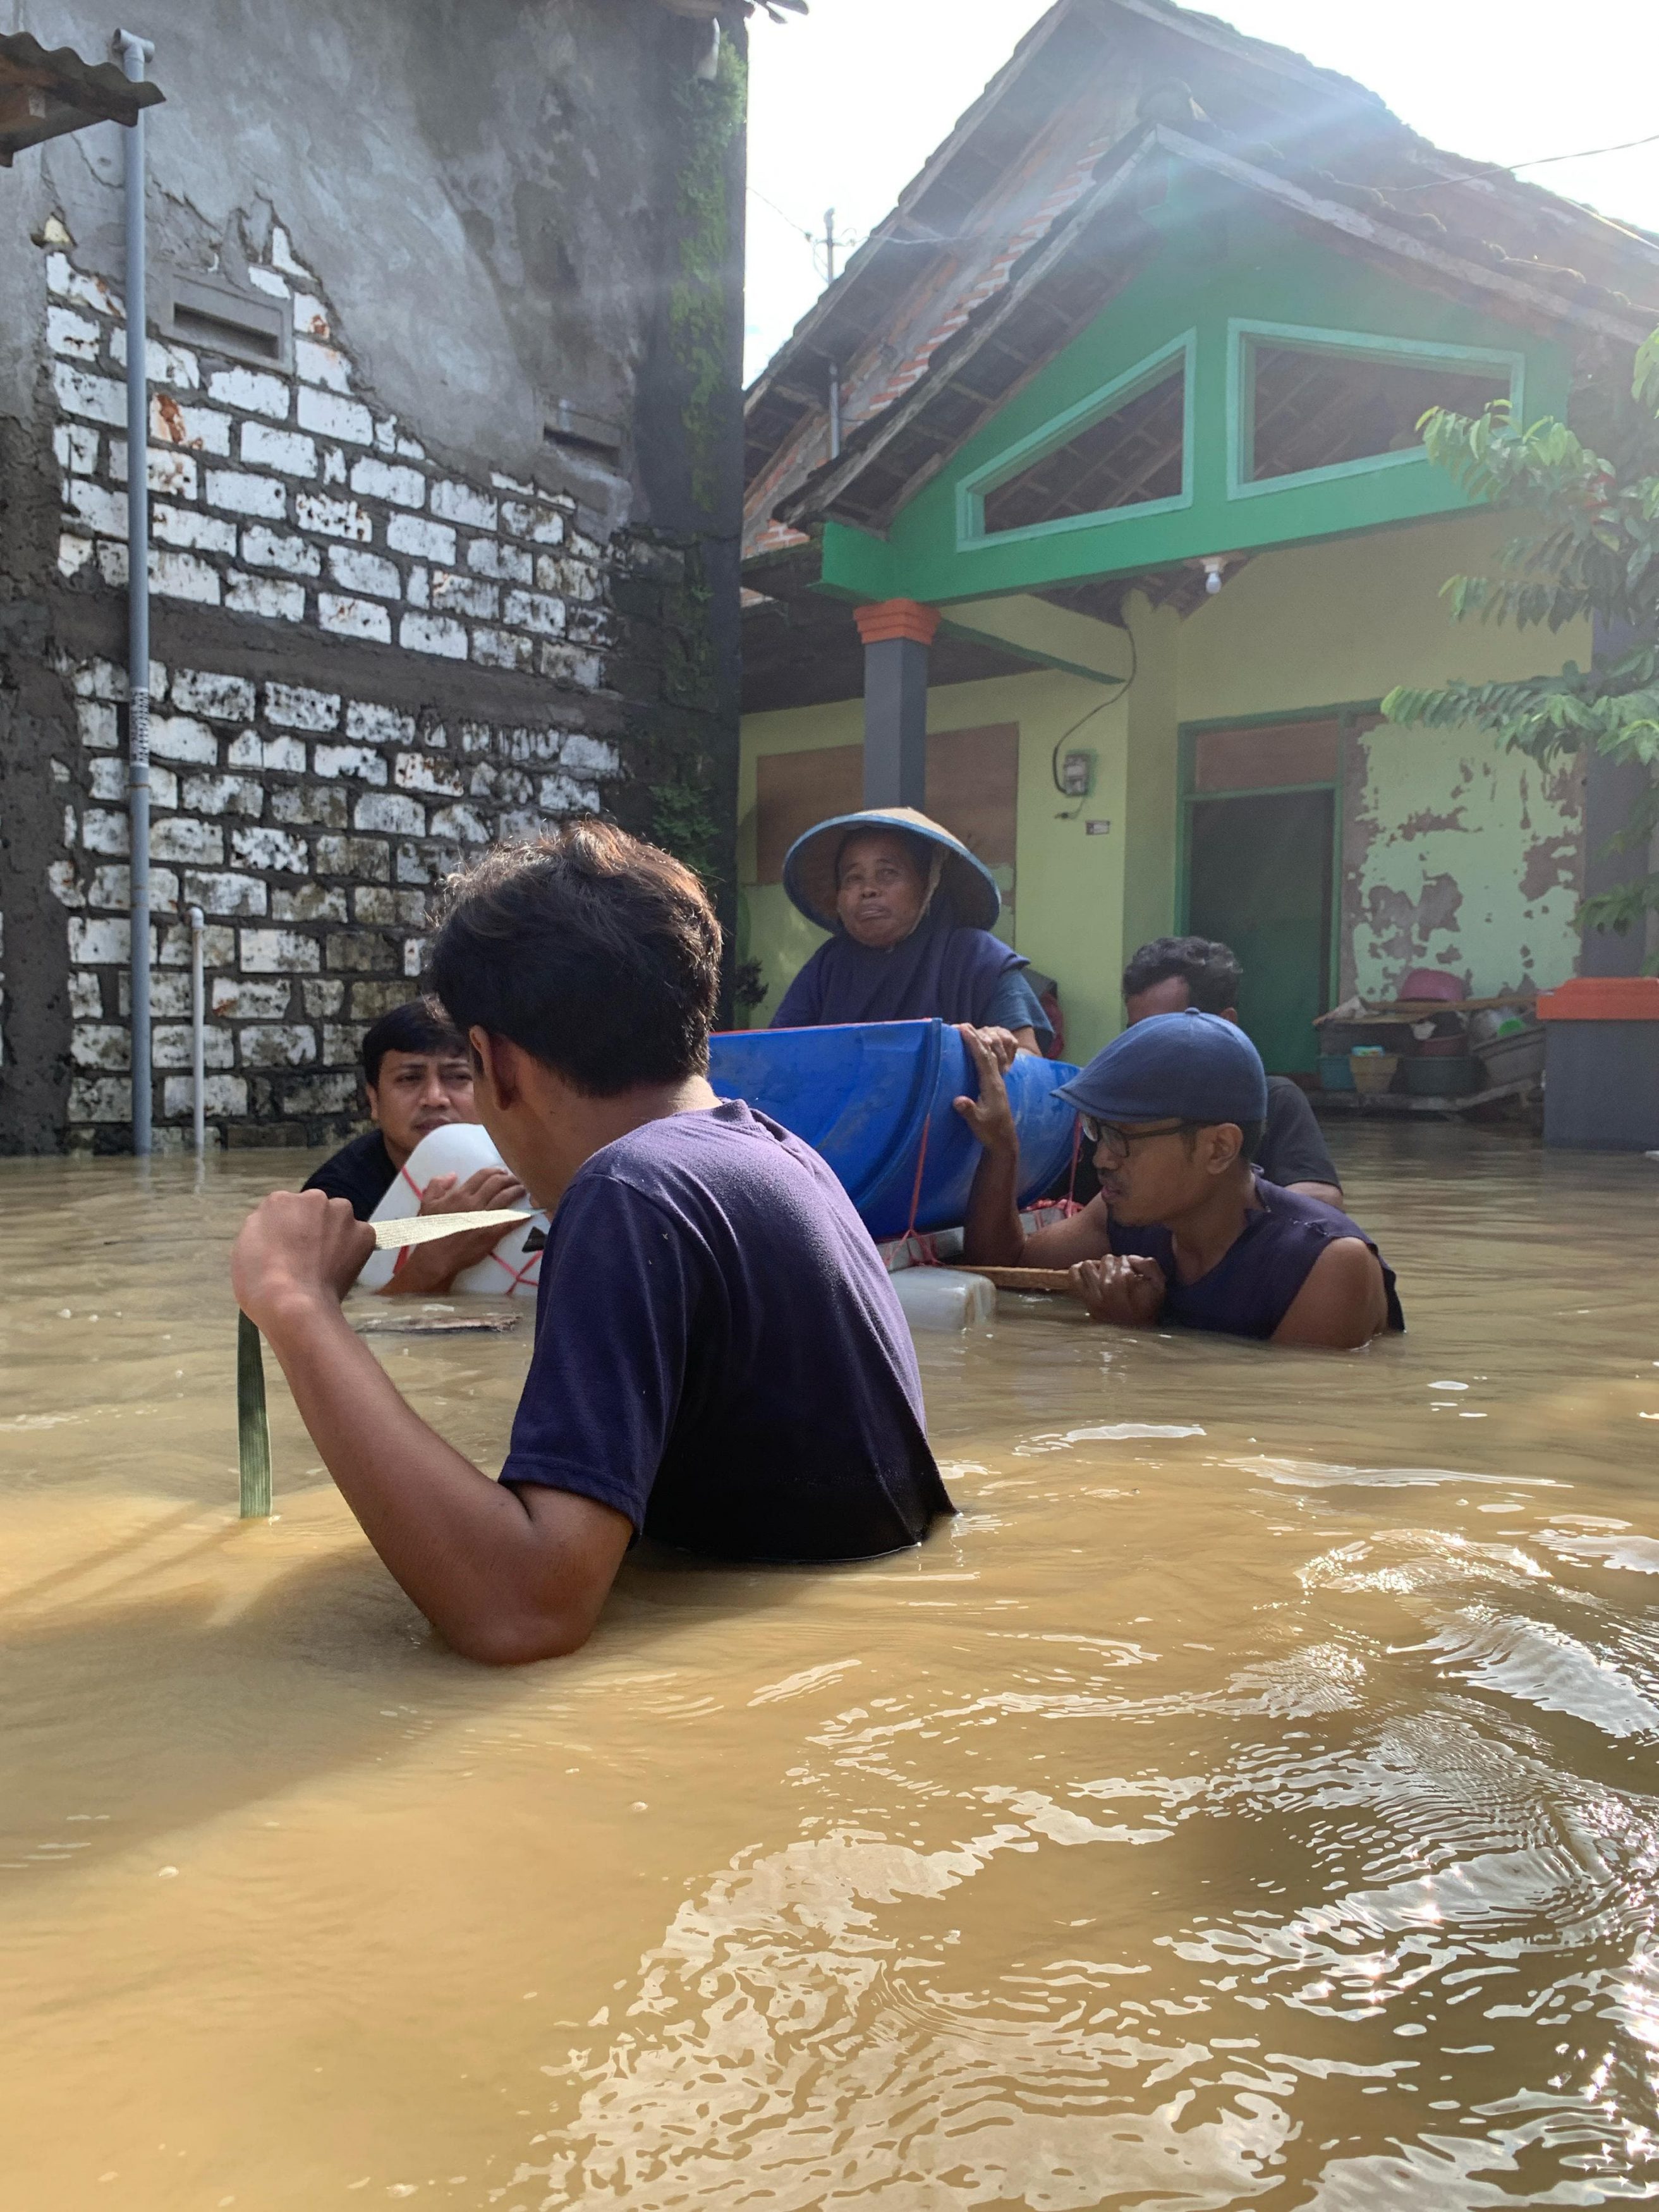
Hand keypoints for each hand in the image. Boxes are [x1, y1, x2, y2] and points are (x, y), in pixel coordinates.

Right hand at [232, 1188, 374, 1333]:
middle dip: (311, 1228)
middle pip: (313, 1210)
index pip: (285, 1209)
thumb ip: (265, 1226)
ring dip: (333, 1234)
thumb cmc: (260, 1282)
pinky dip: (353, 1249)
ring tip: (323, 1265)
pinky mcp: (363, 1233)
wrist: (293, 1306)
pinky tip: (338, 1268)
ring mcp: (341, 1213)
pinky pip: (358, 1236)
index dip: (285, 1232)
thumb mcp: (245, 1246)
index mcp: (279, 1200)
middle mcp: (313, 1198)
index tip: (285, 1250)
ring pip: (338, 1220)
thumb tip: (281, 1225)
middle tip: (305, 1257)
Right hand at [385, 1165, 529, 1294]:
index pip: (483, 1175)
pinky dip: (521, 1215)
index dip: (495, 1171)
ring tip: (523, 1188)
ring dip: (517, 1190)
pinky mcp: (492, 1234)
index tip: (502, 1171)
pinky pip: (510, 1221)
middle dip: (509, 1178)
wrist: (436, 1257)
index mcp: (461, 1194)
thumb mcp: (427, 1203)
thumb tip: (452, 1174)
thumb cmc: (432, 1230)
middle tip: (516, 1178)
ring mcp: (485, 1218)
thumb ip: (437, 1185)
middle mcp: (475, 1203)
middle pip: (498, 1183)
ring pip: (506, 1198)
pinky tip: (529, 1212)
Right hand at [953, 1024, 1019, 1154]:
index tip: (963, 1030)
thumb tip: (957, 1100)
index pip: (983, 1059)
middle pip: (988, 1052)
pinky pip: (993, 1062)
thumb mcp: (978, 1123)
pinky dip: (986, 1051)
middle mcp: (997, 1080)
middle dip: (976, 1037)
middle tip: (963, 1025)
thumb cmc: (990, 1131)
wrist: (1004, 1140)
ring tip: (970, 1031)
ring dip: (982, 1041)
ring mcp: (998, 1082)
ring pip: (993, 1055)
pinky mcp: (996, 1085)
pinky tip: (982, 1047)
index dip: (973, 1043)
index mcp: (992, 1085)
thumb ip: (969, 1111)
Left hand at [1067, 1252, 1164, 1327]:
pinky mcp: (1085, 1300)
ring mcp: (1093, 1296)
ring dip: (1097, 1267)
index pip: (1122, 1261)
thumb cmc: (1148, 1306)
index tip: (1132, 1273)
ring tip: (1105, 1275)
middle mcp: (1107, 1289)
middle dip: (1114, 1264)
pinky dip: (1078, 1271)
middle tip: (1119, 1274)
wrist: (1137, 1332)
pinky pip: (1073, 1275)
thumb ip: (1149, 1265)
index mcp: (1126, 1283)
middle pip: (1106, 1261)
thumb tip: (1129, 1258)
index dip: (1128, 1263)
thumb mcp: (1159, 1285)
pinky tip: (1089, 1275)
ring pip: (1088, 1265)